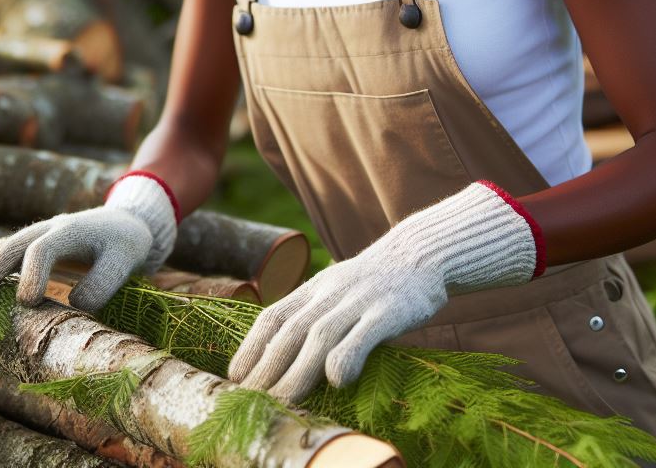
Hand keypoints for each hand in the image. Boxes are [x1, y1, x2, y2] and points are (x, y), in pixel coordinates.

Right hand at [0, 174, 177, 309]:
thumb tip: (76, 306)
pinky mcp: (33, 244)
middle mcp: (49, 228)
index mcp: (71, 230)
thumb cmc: (126, 242)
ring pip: (1, 248)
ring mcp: (38, 233)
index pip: (43, 250)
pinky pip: (2, 252)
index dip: (32, 274)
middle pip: (12, 247)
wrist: (127, 220)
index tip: (26, 303)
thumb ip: (105, 282)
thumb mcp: (126, 259)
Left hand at [227, 182, 539, 403]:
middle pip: (291, 331)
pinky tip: (337, 382)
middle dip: (267, 367)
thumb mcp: (337, 291)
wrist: (420, 253)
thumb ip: (313, 318)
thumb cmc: (374, 283)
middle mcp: (330, 292)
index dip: (251, 347)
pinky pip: (364, 334)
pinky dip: (347, 356)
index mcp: (314, 288)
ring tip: (282, 400)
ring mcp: (358, 300)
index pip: (273, 317)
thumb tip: (284, 361)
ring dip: (298, 371)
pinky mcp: (388, 310)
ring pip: (320, 335)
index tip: (234, 376)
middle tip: (250, 399)